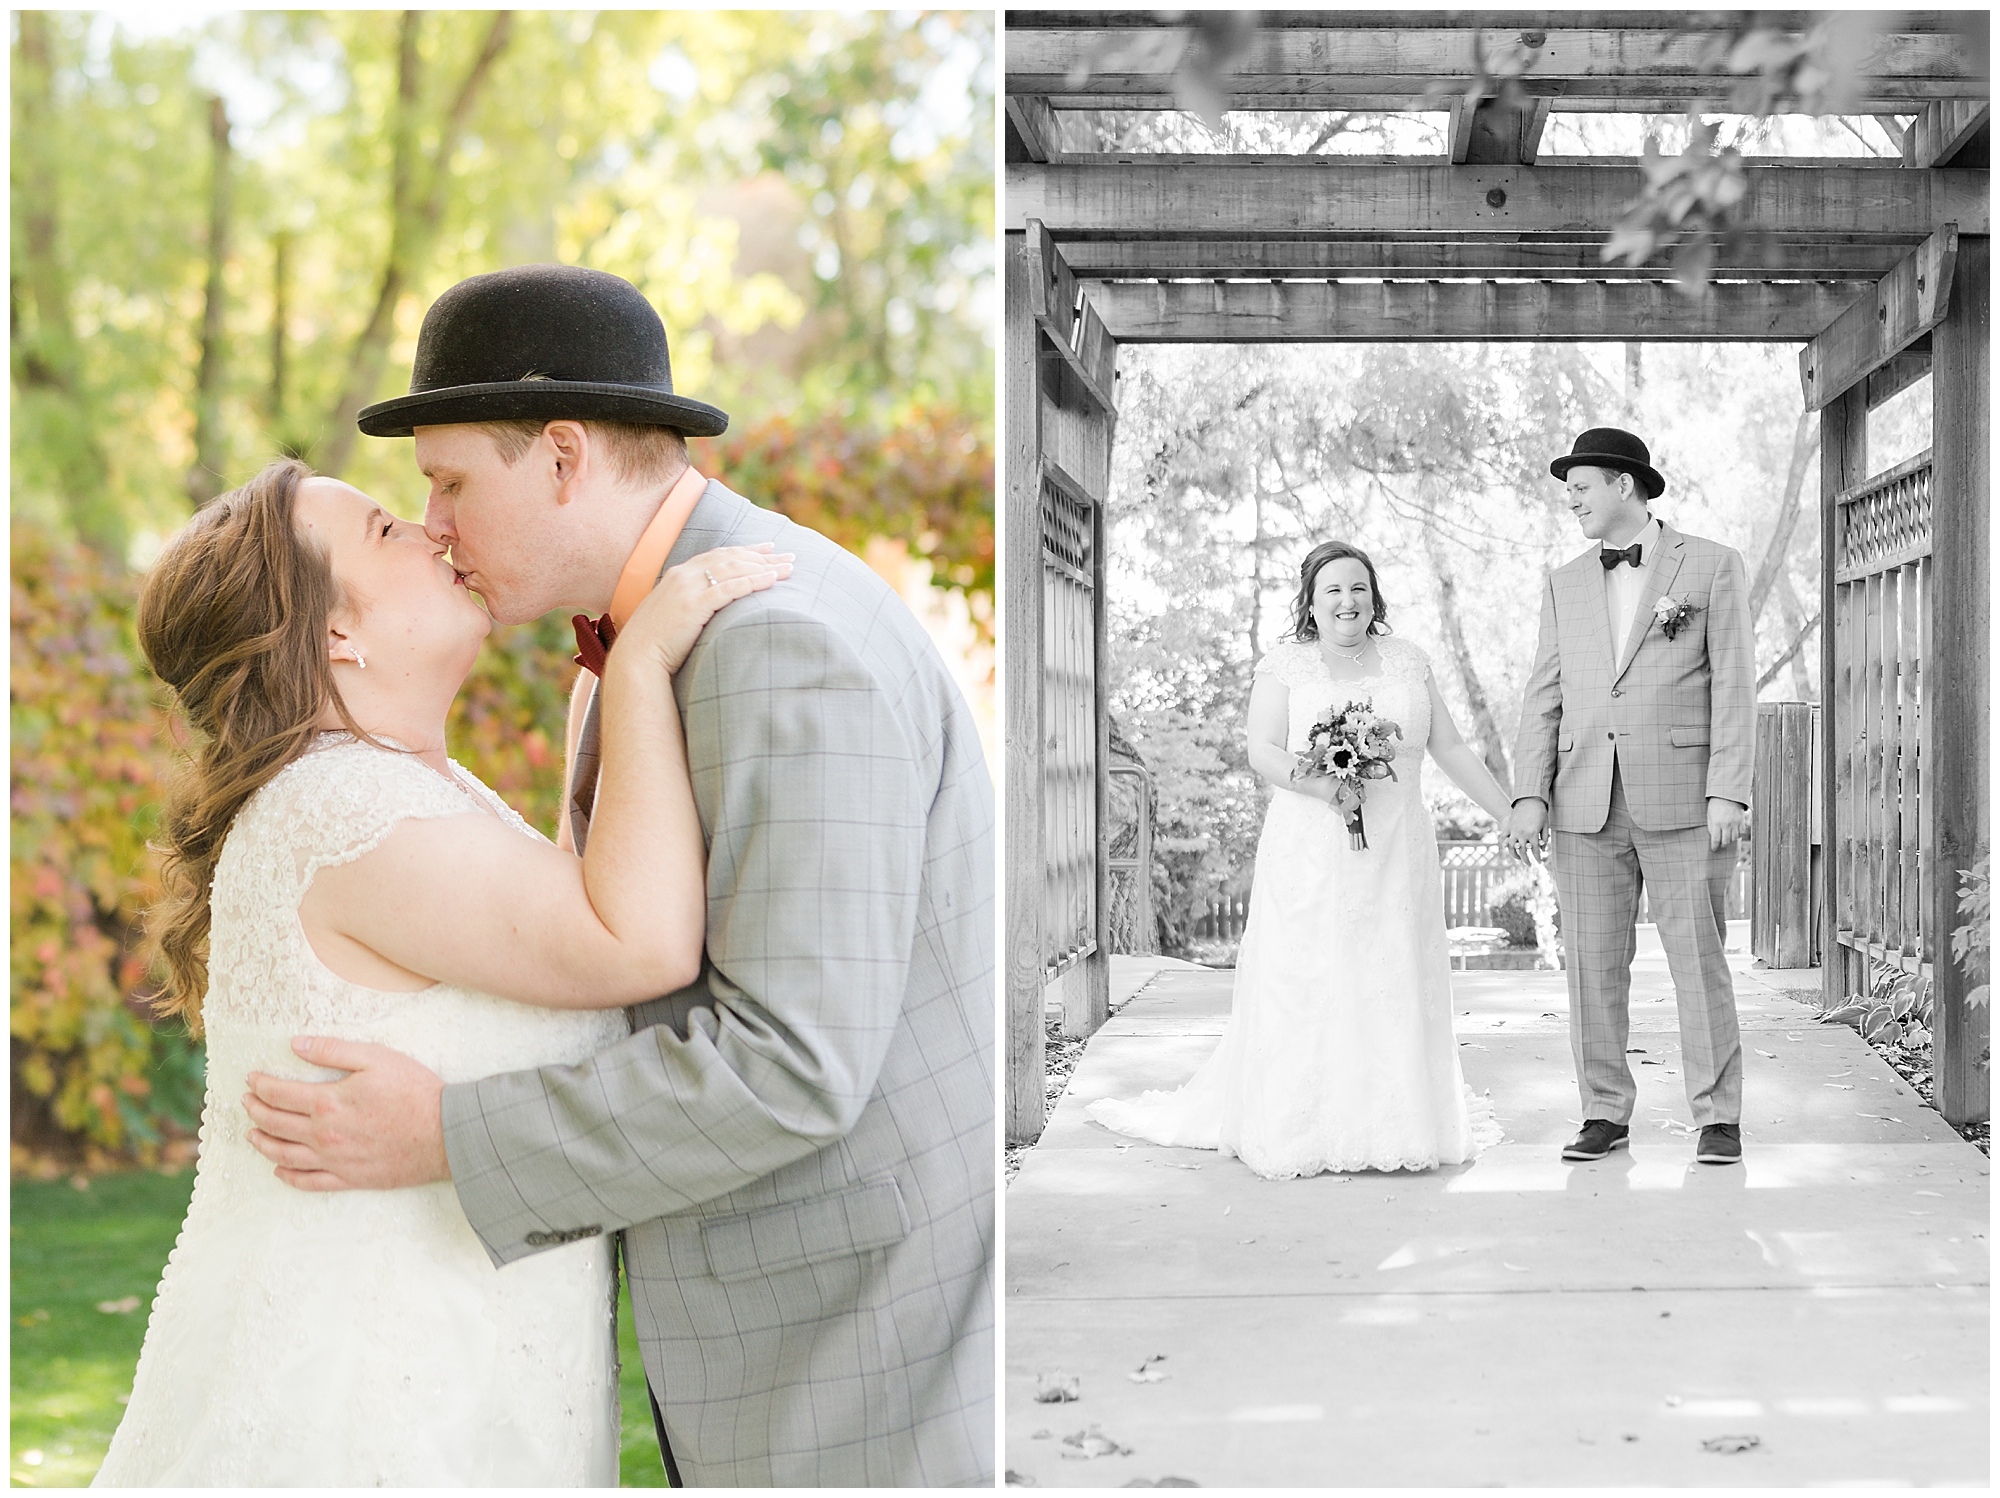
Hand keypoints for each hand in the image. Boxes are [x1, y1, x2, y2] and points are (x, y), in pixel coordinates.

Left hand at [244, 1037, 448, 1191]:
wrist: (446, 1133)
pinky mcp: (349, 1179)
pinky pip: (308, 1182)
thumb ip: (333, 1050)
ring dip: (262, 1143)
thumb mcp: (376, 1058)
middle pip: (275, 1124)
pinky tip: (279, 1170)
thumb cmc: (415, 1091)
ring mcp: (334, 1160)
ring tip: (251, 1135)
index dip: (261, 1085)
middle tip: (246, 1102)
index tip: (251, 1079)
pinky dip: (288, 1176)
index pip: (280, 1093)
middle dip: (255, 1111)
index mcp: (327, 1102)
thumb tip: (296, 1044)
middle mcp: (323, 1135)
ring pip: (284, 1155)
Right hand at [622, 544, 792, 674]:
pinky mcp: (695, 604)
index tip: (769, 548)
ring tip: (789, 568)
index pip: (719, 555)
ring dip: (765, 567)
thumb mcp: (673, 615)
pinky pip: (731, 587)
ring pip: (735, 568)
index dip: (746, 550)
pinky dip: (754, 581)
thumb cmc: (655, 644)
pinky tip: (773, 580)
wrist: (636, 658)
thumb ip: (691, 605)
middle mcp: (684, 575)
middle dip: (763, 556)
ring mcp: (688, 587)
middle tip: (789, 556)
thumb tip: (711, 610)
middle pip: (732, 557)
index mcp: (678, 574)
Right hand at [1505, 799, 1547, 862]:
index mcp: (1533, 834)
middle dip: (1527, 860)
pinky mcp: (1508, 827)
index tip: (1539, 862)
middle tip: (1529, 864)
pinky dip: (1504, 844)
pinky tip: (1507, 848)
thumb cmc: (1540, 812)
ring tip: (1519, 859)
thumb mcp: (1545, 825)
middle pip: (1523, 851)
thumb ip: (1544, 837)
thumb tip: (1543, 847)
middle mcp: (1522, 834)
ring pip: (1512, 847)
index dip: (1537, 858)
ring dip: (1515, 855)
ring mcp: (1514, 831)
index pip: (1535, 850)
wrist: (1529, 800)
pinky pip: (1504, 838)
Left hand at [1706, 797, 1749, 851]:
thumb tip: (1713, 836)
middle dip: (1723, 845)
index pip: (1716, 840)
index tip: (1714, 849)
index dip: (1714, 846)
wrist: (1728, 795)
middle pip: (1726, 841)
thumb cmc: (1716, 805)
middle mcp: (1727, 825)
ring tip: (1727, 840)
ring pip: (1734, 838)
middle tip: (1721, 845)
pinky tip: (1734, 834)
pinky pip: (1741, 832)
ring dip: (1730, 840)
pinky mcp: (1742, 821)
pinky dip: (1738, 835)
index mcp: (1717, 823)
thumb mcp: (1710, 815)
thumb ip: (1711, 826)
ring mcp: (1735, 823)